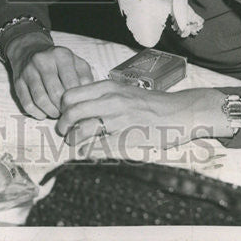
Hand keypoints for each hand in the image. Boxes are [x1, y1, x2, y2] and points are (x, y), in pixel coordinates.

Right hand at [6, 31, 93, 118]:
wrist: (29, 49)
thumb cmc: (57, 60)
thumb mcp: (75, 61)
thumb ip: (85, 77)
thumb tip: (87, 98)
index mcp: (61, 55)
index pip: (71, 84)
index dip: (76, 99)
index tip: (77, 106)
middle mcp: (43, 61)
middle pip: (56, 93)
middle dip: (63, 108)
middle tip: (67, 112)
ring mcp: (28, 70)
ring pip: (40, 99)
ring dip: (51, 112)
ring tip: (56, 113)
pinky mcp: (18, 81)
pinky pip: (27, 103)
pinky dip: (37, 113)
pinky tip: (43, 113)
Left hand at [57, 83, 228, 149]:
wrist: (179, 112)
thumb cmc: (150, 102)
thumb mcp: (123, 90)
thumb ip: (102, 95)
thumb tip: (78, 106)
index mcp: (108, 87)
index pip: (71, 95)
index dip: (62, 107)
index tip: (64, 114)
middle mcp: (111, 101)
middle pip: (72, 113)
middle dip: (62, 125)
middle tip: (63, 132)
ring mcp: (119, 120)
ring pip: (82, 130)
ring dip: (73, 140)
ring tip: (74, 143)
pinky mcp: (128, 138)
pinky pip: (99, 147)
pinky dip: (88, 152)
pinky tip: (87, 152)